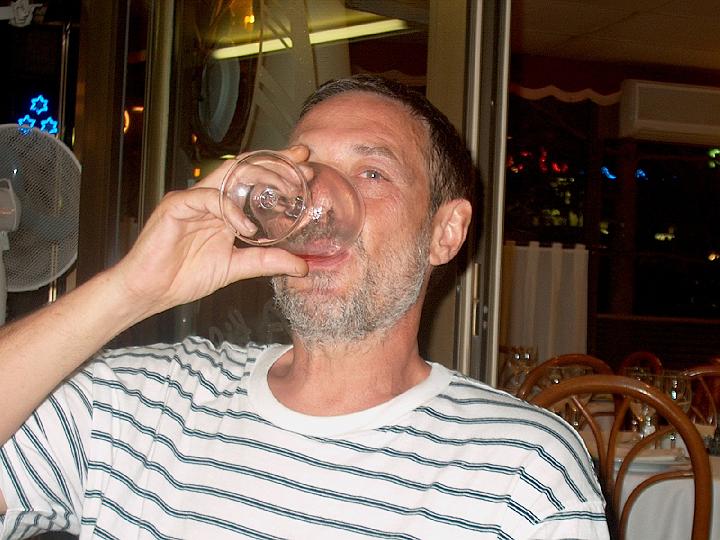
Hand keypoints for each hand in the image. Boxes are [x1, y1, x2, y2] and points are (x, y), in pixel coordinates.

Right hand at [110, 148, 309, 318]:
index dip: (279, 170)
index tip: (306, 167)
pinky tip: (246, 229)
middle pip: (244, 169)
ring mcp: (192, 200)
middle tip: (303, 164)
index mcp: (223, 209)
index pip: (253, 180)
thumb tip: (302, 267)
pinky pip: (207, 199)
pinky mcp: (176, 207)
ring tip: (286, 190)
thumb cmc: (185, 277)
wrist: (150, 291)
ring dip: (260, 178)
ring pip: (228, 176)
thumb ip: (267, 262)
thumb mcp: (237, 268)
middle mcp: (209, 199)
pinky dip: (230, 211)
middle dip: (276, 162)